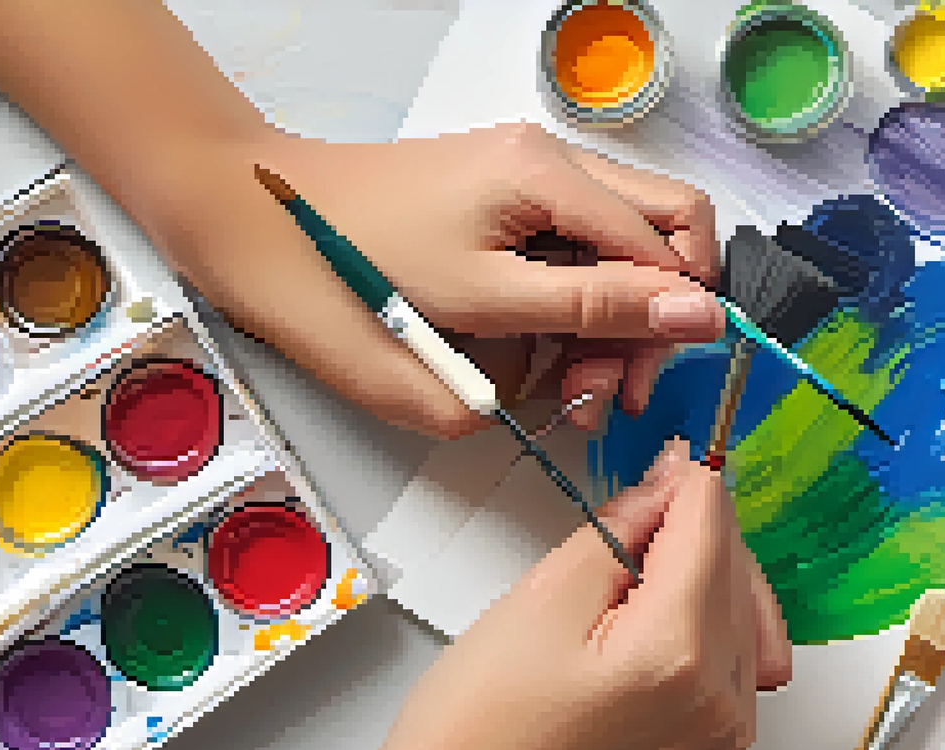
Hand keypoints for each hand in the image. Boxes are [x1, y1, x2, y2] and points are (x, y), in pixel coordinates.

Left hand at [135, 123, 723, 438]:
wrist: (246, 220)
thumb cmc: (346, 270)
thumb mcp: (480, 309)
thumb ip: (593, 311)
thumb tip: (699, 315)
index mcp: (547, 177)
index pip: (671, 246)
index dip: (666, 327)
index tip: (625, 391)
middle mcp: (548, 162)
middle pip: (661, 234)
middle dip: (646, 321)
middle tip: (598, 393)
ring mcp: (523, 177)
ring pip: (617, 247)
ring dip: (606, 321)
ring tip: (559, 387)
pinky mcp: (497, 201)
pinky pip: (568, 250)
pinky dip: (567, 306)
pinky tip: (530, 355)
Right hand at [350, 440, 792, 749]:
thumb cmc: (480, 716)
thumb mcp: (544, 592)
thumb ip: (623, 527)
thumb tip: (671, 483)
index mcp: (674, 652)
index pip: (710, 527)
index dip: (685, 481)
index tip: (666, 459)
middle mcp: (716, 695)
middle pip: (736, 565)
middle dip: (696, 524)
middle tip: (641, 506)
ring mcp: (722, 725)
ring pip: (750, 606)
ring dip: (713, 567)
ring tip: (649, 562)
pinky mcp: (715, 737)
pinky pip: (750, 655)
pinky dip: (722, 615)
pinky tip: (677, 606)